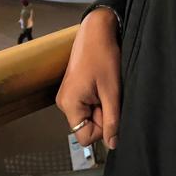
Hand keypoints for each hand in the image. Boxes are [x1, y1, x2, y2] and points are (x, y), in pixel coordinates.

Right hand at [56, 8, 120, 149]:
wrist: (96, 32)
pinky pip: (86, 105)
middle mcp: (64, 102)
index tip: (109, 109)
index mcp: (69, 104)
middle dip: (101, 115)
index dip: (101, 129)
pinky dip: (97, 99)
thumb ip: (111, 120)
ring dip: (100, 106)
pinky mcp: (72, 90)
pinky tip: (100, 83)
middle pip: (86, 126)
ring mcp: (67, 96)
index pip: (84, 137)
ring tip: (104, 86)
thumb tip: (112, 143)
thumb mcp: (112, 92)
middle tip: (108, 94)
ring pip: (88, 115)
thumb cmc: (102, 55)